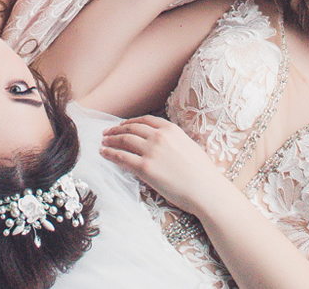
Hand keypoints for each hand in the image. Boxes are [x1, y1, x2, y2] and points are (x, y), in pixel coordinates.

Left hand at [101, 116, 226, 215]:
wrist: (205, 189)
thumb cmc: (202, 172)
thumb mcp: (189, 146)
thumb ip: (174, 141)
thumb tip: (166, 144)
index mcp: (170, 129)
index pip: (145, 120)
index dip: (130, 122)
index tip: (122, 125)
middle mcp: (159, 136)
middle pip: (131, 128)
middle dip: (116, 130)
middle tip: (107, 133)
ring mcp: (151, 151)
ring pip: (124, 140)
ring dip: (110, 140)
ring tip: (103, 142)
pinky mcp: (145, 168)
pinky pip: (122, 158)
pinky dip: (110, 154)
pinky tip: (104, 153)